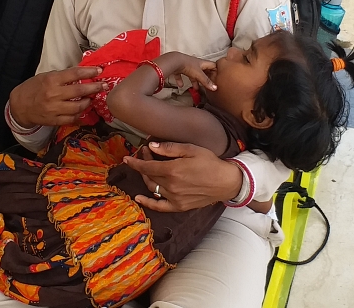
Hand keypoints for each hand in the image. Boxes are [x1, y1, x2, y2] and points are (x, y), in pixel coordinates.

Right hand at [9, 66, 107, 127]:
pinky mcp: (54, 120)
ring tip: (91, 98)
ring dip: (88, 102)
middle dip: (95, 87)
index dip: (89, 72)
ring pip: (79, 106)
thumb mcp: (45, 77)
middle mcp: (54, 94)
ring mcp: (55, 109)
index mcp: (52, 80)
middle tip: (104, 85)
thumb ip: (62, 77)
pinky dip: (79, 114)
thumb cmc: (33, 88)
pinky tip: (82, 109)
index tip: (99, 70)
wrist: (19, 106)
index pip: (75, 74)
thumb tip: (81, 75)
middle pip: (80, 91)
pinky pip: (72, 118)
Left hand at [123, 141, 241, 211]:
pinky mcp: (179, 206)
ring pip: (152, 187)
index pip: (146, 166)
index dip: (135, 162)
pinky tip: (139, 198)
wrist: (226, 181)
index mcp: (172, 170)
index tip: (127, 158)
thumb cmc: (210, 162)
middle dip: (143, 164)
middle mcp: (171, 185)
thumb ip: (169, 148)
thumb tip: (151, 146)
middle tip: (145, 155)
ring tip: (146, 168)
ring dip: (145, 177)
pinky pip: (160, 206)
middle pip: (148, 175)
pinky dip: (148, 203)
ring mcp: (174, 197)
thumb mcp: (190, 149)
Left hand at [159, 52, 216, 91]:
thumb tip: (214, 88)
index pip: (212, 65)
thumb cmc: (187, 65)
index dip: (216, 70)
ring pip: (192, 74)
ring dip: (194, 81)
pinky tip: (181, 86)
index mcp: (202, 63)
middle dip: (205, 78)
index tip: (218, 77)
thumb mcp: (199, 74)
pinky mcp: (179, 69)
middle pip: (203, 71)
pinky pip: (181, 75)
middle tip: (208, 84)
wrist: (174, 62)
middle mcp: (195, 64)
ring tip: (196, 88)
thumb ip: (206, 81)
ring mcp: (187, 66)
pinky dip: (181, 81)